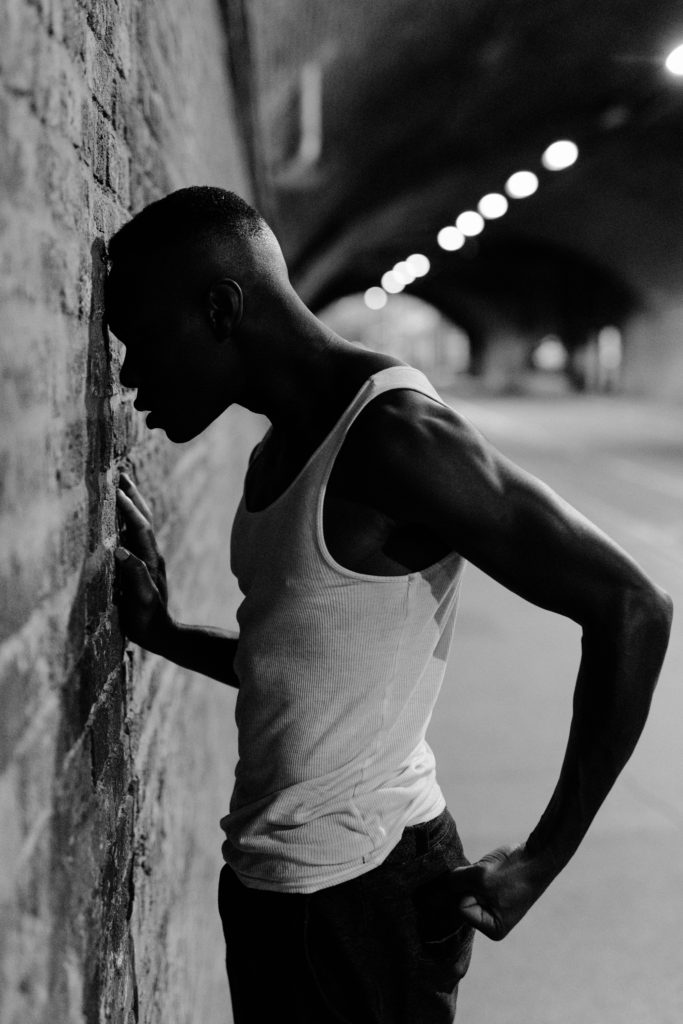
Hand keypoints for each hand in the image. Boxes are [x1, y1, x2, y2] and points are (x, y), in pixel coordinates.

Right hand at [114, 472, 172, 653]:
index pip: (140, 527)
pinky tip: (121, 517)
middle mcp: (152, 555)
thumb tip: (120, 551)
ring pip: (142, 524)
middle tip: (119, 475)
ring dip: (132, 503)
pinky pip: (138, 535)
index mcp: (150, 560)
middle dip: (133, 496)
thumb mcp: (141, 599)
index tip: (115, 489)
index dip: (128, 508)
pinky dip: (130, 519)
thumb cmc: (147, 619)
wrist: (162, 634)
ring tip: (121, 487)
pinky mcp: (145, 565)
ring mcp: (149, 559)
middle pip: (144, 519)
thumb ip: (134, 575)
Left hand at [445, 843, 554, 940]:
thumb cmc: (513, 873)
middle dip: (469, 883)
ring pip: (464, 887)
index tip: (492, 885)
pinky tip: (491, 866)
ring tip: (495, 871)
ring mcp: (491, 903)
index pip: (461, 908)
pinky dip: (475, 870)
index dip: (471, 891)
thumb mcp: (479, 878)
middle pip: (460, 898)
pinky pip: (471, 880)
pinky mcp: (491, 888)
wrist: (538, 856)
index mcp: (491, 928)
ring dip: (472, 875)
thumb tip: (433, 887)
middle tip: (493, 876)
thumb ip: (453, 882)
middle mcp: (490, 920)